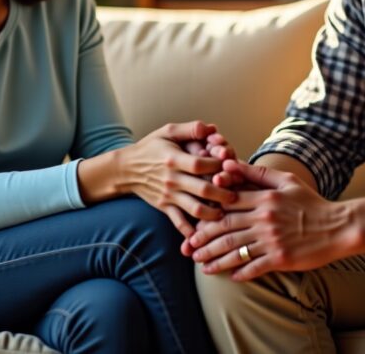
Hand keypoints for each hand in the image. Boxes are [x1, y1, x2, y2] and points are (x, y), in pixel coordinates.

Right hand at [121, 121, 238, 238]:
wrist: (127, 169)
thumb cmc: (151, 148)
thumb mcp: (167, 131)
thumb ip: (190, 129)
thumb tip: (211, 128)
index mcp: (174, 159)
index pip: (201, 165)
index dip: (219, 166)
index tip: (230, 166)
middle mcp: (172, 179)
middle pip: (203, 189)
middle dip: (224, 194)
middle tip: (237, 195)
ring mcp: (169, 195)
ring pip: (195, 209)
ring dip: (213, 214)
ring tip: (226, 213)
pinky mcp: (164, 207)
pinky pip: (179, 222)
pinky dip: (191, 232)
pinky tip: (203, 235)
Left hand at [186, 159, 356, 279]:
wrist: (338, 226)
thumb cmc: (311, 202)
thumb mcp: (286, 181)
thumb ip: (257, 173)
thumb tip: (229, 164)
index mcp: (264, 199)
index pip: (227, 205)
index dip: (208, 213)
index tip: (195, 221)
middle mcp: (264, 220)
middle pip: (225, 229)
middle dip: (204, 239)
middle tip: (189, 247)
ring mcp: (272, 241)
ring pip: (235, 250)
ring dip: (215, 259)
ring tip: (202, 265)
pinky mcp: (280, 259)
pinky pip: (254, 267)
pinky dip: (240, 273)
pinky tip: (230, 277)